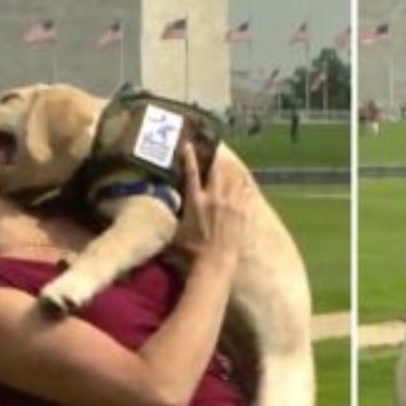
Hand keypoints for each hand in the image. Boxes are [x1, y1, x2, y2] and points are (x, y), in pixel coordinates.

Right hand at [173, 143, 251, 261]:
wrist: (216, 261)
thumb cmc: (193, 251)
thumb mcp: (176, 232)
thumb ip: (172, 219)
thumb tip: (161, 214)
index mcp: (195, 201)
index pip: (191, 172)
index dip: (190, 157)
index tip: (189, 144)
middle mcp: (213, 197)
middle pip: (215, 169)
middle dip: (214, 156)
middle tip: (214, 146)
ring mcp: (230, 203)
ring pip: (232, 175)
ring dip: (230, 165)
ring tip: (228, 157)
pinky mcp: (243, 210)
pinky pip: (245, 189)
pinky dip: (243, 180)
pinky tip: (243, 175)